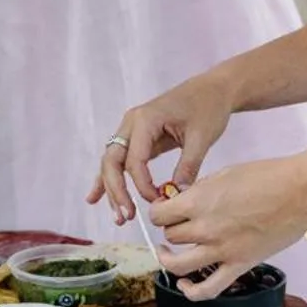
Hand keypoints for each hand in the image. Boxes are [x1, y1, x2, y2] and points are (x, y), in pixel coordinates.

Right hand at [87, 71, 234, 223]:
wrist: (212, 89)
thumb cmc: (208, 108)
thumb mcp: (201, 137)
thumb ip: (187, 166)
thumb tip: (176, 197)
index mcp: (145, 120)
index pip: (134, 159)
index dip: (142, 185)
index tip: (158, 201)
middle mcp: (131, 123)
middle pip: (112, 160)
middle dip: (117, 190)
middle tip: (126, 217)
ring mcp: (131, 129)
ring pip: (112, 162)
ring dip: (112, 189)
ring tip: (119, 217)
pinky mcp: (137, 138)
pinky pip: (119, 160)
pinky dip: (108, 178)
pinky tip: (94, 198)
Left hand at [151, 155, 306, 299]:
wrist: (298, 193)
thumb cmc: (267, 177)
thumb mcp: (224, 174)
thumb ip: (200, 191)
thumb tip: (185, 200)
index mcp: (199, 201)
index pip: (159, 214)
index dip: (158, 212)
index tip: (164, 210)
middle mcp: (204, 228)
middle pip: (170, 236)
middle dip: (170, 229)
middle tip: (178, 224)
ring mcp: (221, 250)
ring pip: (178, 264)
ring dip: (168, 259)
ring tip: (167, 254)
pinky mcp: (238, 265)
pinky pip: (208, 289)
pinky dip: (192, 291)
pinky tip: (185, 286)